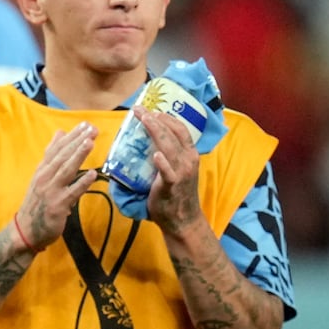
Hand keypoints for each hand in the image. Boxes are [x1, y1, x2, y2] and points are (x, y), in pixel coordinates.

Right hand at [14, 125, 100, 248]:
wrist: (26, 230)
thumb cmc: (37, 203)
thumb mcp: (41, 176)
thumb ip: (51, 155)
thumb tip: (60, 133)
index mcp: (42, 170)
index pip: (57, 149)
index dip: (71, 136)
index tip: (85, 124)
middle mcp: (44, 178)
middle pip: (62, 156)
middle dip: (77, 141)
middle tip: (91, 129)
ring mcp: (50, 191)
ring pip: (66, 170)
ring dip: (78, 156)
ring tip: (90, 143)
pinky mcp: (57, 206)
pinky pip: (72, 192)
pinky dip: (82, 183)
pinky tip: (93, 175)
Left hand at [141, 107, 204, 233]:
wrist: (183, 220)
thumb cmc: (176, 194)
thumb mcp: (175, 171)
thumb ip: (166, 158)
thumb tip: (146, 146)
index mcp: (189, 154)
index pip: (180, 130)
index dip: (166, 117)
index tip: (150, 109)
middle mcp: (188, 160)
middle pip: (173, 133)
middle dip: (155, 119)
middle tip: (139, 109)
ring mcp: (182, 172)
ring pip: (169, 147)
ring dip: (155, 131)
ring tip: (143, 120)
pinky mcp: (173, 185)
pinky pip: (168, 172)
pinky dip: (162, 163)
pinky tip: (155, 154)